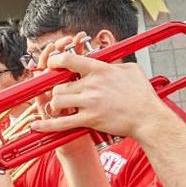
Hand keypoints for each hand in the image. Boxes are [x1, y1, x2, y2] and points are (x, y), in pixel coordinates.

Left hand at [31, 50, 164, 139]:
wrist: (148, 118)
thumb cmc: (142, 95)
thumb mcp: (130, 69)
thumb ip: (113, 63)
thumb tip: (106, 60)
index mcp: (99, 70)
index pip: (68, 60)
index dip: (54, 61)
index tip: (52, 65)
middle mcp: (91, 85)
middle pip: (59, 84)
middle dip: (58, 89)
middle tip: (63, 93)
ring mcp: (89, 103)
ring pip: (57, 100)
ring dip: (56, 104)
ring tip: (61, 106)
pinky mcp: (89, 120)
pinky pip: (62, 123)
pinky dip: (47, 125)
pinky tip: (36, 126)